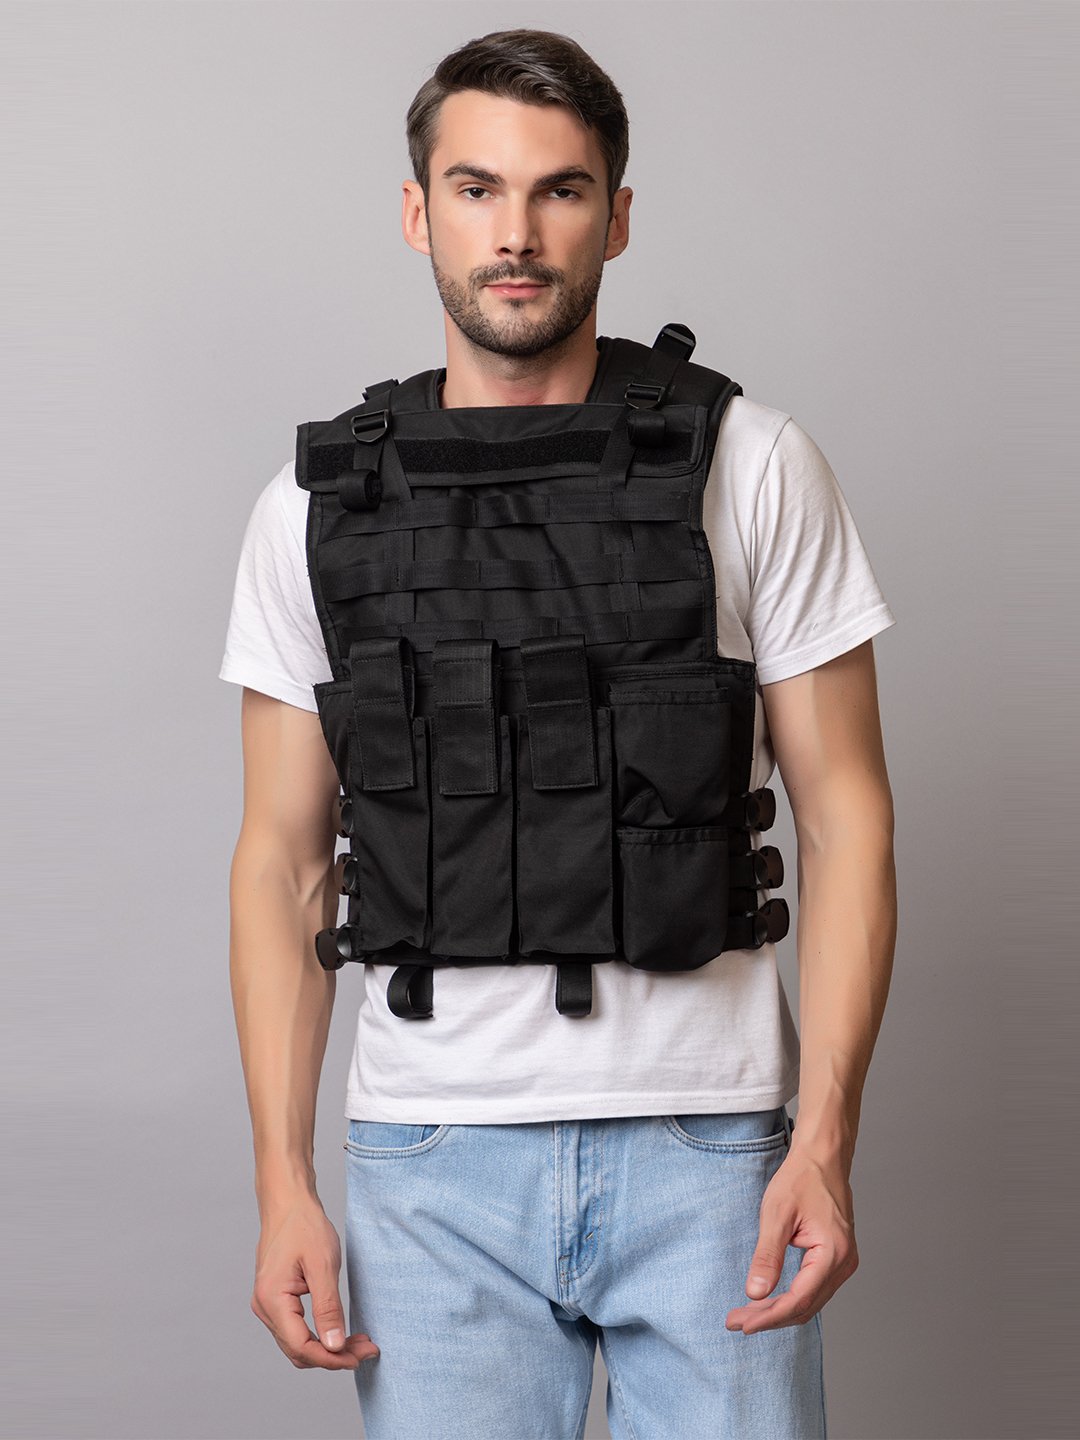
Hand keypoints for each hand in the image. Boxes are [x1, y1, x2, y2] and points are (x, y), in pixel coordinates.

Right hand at [251, 1195, 378, 1369]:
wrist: (288, 1202)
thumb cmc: (304, 1226)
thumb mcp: (323, 1265)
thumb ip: (327, 1308)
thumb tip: (335, 1346)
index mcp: (272, 1300)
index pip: (301, 1347)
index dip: (332, 1358)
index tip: (361, 1355)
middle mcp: (264, 1308)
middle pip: (299, 1350)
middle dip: (334, 1356)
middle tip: (367, 1349)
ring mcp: (267, 1305)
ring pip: (297, 1343)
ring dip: (327, 1348)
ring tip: (358, 1341)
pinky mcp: (276, 1300)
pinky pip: (296, 1330)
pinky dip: (319, 1335)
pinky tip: (340, 1331)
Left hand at [725, 1144, 858, 1334]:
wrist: (822, 1157)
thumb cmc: (801, 1179)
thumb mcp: (777, 1214)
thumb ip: (767, 1256)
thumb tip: (755, 1294)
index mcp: (833, 1254)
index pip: (799, 1299)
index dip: (769, 1317)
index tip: (742, 1324)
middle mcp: (844, 1264)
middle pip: (805, 1306)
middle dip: (770, 1318)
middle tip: (736, 1321)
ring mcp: (843, 1263)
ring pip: (810, 1302)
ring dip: (778, 1311)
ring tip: (746, 1314)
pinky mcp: (836, 1259)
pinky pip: (813, 1289)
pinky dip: (790, 1298)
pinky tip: (768, 1300)